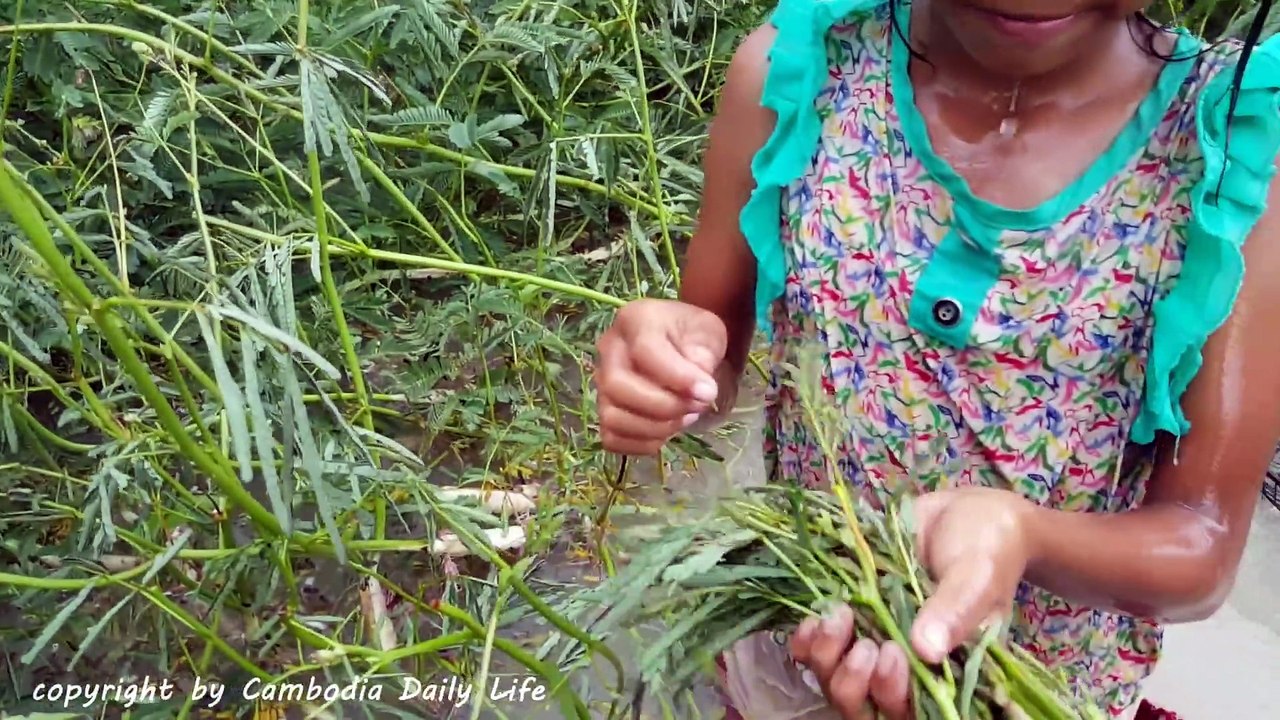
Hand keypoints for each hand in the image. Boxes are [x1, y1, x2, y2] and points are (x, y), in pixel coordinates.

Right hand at [593, 299, 727, 454]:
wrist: (683, 344)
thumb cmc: (693, 334)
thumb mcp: (708, 331)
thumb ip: (703, 352)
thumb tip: (697, 385)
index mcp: (635, 320)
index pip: (645, 351)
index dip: (677, 378)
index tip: (708, 392)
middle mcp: (609, 349)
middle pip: (618, 386)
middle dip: (663, 406)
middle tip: (696, 407)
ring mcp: (602, 382)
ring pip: (612, 417)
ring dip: (654, 428)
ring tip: (685, 418)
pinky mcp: (605, 409)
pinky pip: (612, 438)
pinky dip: (641, 444)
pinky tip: (666, 433)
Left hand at [791, 487, 1037, 718]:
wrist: (963, 511)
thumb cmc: (987, 547)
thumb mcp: (979, 575)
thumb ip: (956, 610)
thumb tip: (927, 650)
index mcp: (948, 671)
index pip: (912, 710)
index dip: (893, 695)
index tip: (892, 654)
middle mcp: (907, 667)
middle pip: (865, 705)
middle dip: (855, 682)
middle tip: (866, 644)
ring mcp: (873, 643)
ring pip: (834, 680)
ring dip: (828, 657)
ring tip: (840, 616)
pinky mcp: (849, 619)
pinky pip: (813, 649)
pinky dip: (806, 641)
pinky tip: (813, 619)